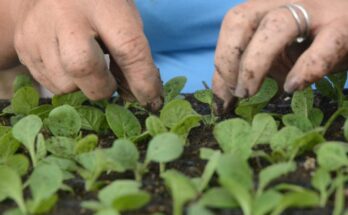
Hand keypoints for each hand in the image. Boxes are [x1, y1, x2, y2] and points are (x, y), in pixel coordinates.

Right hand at [13, 0, 162, 110]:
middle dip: (102, 87)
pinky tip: (68, 65)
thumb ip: (131, 53)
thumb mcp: (122, 18)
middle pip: (83, 67)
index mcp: (102, 4)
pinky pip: (48, 84)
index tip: (152, 100)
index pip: (128, 48)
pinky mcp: (23, 47)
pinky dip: (66, 84)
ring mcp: (38, 31)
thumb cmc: (97, 6)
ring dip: (82, 87)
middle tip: (109, 83)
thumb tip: (138, 96)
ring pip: (64, 84)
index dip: (143, 80)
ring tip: (87, 68)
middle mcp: (65, 15)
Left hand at [212, 0, 347, 113]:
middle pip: (241, 19)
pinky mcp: (345, 27)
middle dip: (227, 59)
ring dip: (254, 64)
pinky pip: (324, 46)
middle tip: (233, 93)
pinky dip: (306, 68)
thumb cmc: (316, 40)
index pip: (232, 26)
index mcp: (265, 6)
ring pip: (276, 26)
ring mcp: (316, 9)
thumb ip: (258, 64)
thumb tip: (229, 92)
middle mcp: (285, 1)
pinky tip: (293, 86)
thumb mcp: (281, 50)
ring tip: (248, 93)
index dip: (220, 62)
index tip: (219, 97)